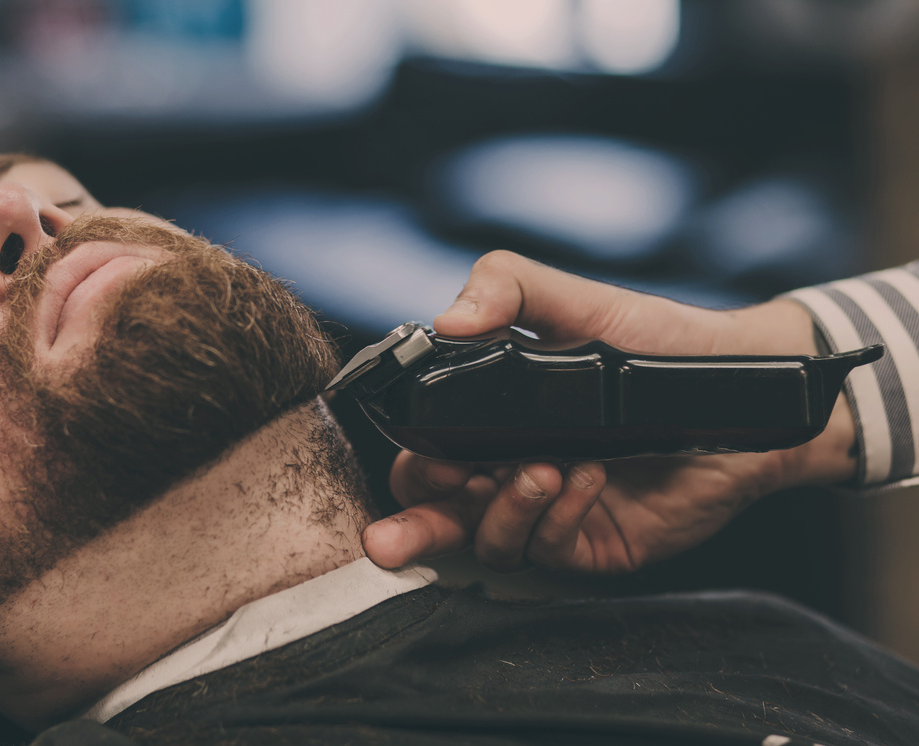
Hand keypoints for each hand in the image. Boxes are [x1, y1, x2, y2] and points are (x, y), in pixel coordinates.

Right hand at [362, 251, 856, 572]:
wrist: (741, 384)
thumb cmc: (657, 339)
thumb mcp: (577, 301)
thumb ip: (507, 288)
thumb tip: (446, 320)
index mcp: (491, 418)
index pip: (424, 453)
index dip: (415, 464)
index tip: (425, 455)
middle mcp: (510, 468)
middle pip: (437, 513)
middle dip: (423, 518)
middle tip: (457, 481)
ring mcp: (550, 511)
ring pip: (488, 541)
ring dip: (505, 509)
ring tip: (543, 469)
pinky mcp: (590, 543)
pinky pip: (548, 551)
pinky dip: (557, 517)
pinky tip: (587, 478)